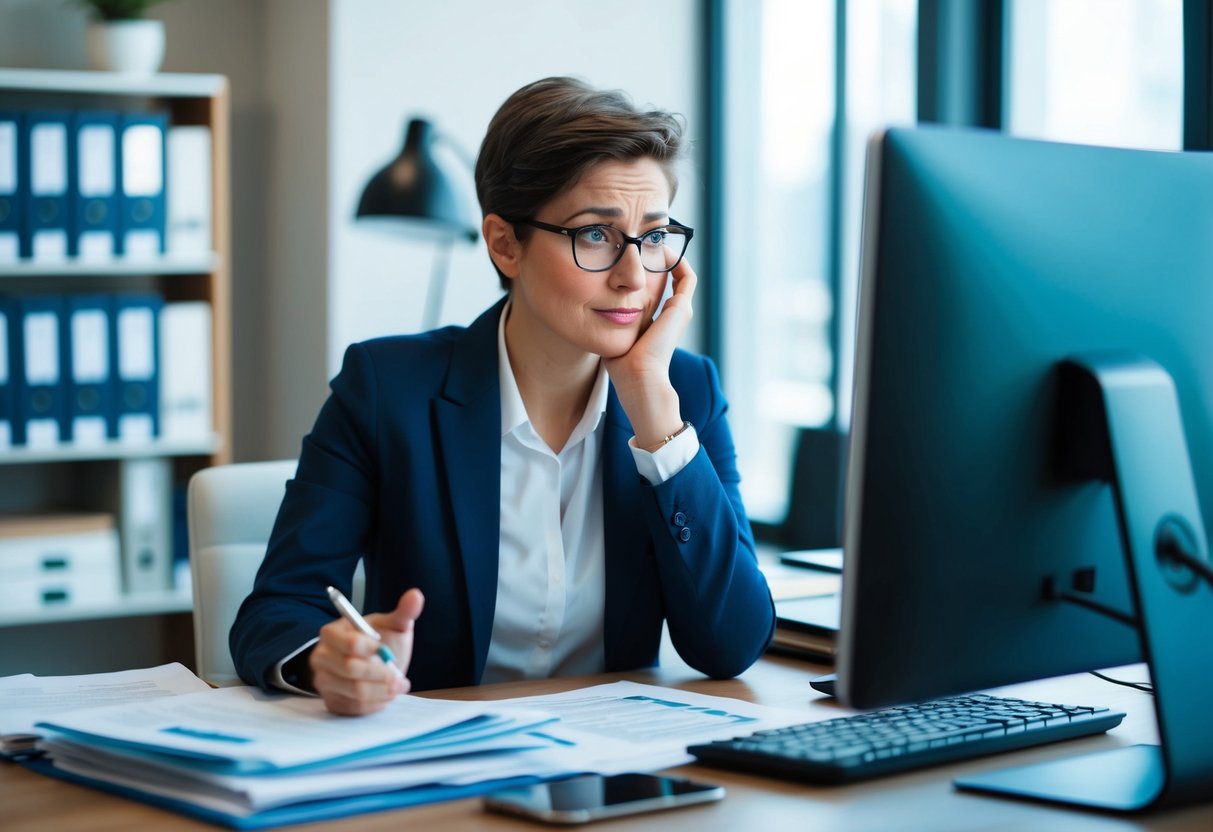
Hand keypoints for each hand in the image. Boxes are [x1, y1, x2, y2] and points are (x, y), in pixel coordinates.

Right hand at [310, 588, 424, 715]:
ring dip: (382, 690)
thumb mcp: (392, 625)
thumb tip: (416, 595)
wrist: (370, 665)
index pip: (350, 643)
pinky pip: (355, 708)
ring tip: (398, 685)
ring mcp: (323, 681)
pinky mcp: (332, 701)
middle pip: (350, 669)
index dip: (373, 650)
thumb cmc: (379, 642)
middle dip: (381, 674)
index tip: (389, 652)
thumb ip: (404, 612)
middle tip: (399, 677)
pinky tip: (386, 695)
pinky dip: (376, 704)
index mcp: (332, 633)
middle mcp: (321, 657)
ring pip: (355, 691)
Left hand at [603, 258, 697, 447]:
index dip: (644, 271)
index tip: (626, 258)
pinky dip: (676, 262)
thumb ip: (605, 319)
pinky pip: (686, 277)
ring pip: (679, 274)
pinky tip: (659, 250)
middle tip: (638, 244)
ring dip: (665, 257)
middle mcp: (673, 314)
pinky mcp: (682, 308)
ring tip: (649, 243)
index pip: (656, 289)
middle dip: (653, 259)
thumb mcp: (612, 333)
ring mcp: (680, 310)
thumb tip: (583, 307)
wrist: (637, 376)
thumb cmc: (621, 362)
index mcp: (658, 321)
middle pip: (668, 278)